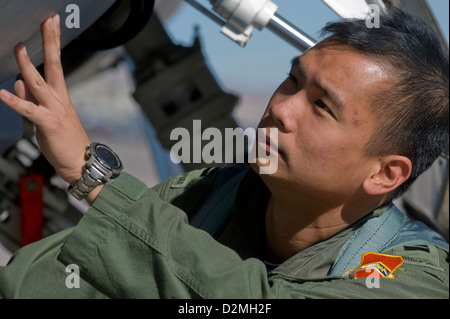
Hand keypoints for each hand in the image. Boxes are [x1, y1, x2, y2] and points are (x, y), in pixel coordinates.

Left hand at [0, 15, 89, 187]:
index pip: (56, 63)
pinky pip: (29, 110)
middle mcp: (59, 99)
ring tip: (19, 48)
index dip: (54, 42)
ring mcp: (55, 110)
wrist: (81, 162)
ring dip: (28, 65)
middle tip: (47, 22)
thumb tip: (16, 83)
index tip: (52, 24)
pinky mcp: (48, 123)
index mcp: (60, 95)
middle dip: (50, 42)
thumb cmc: (66, 141)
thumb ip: (32, 98)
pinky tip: (2, 93)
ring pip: (39, 83)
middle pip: (53, 65)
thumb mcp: (47, 117)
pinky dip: (15, 101)